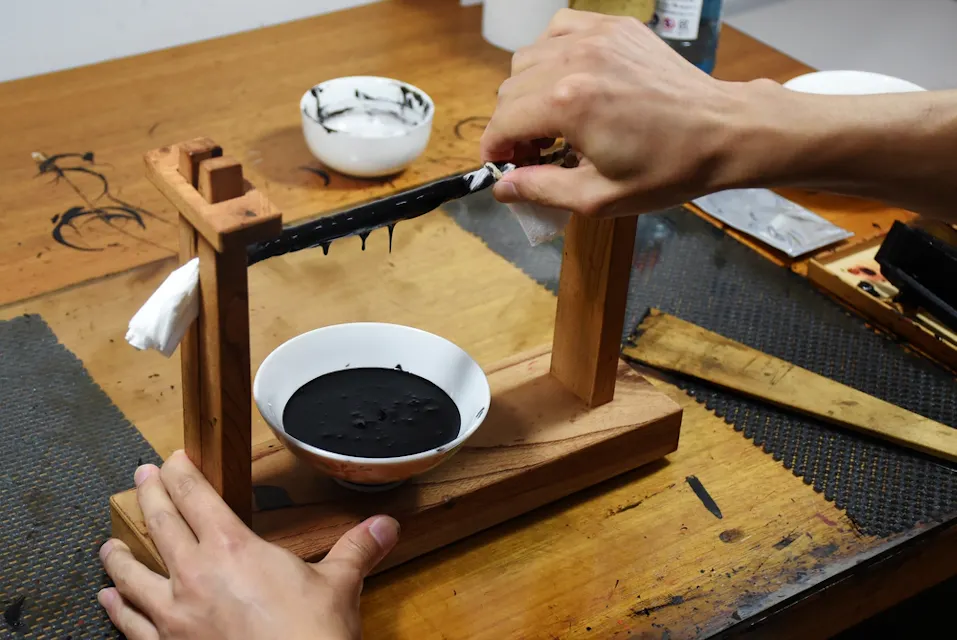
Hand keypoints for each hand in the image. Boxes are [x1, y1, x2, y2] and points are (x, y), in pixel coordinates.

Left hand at [98, 451, 399, 638]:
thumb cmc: (310, 637)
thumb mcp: (339, 586)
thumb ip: (357, 550)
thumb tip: (385, 526)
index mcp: (233, 549)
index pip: (196, 498)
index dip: (181, 473)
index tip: (173, 459)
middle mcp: (195, 575)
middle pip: (160, 524)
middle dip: (150, 496)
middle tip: (141, 477)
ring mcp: (175, 615)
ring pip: (133, 576)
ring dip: (119, 556)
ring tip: (110, 546)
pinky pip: (130, 625)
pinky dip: (116, 610)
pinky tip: (106, 601)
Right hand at [481, 9, 765, 216]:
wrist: (722, 131)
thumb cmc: (668, 168)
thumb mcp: (599, 196)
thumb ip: (541, 189)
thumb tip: (502, 187)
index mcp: (568, 104)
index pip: (502, 121)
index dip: (494, 149)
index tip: (502, 165)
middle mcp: (575, 61)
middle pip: (510, 90)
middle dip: (511, 125)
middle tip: (532, 152)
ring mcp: (596, 37)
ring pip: (527, 58)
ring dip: (527, 91)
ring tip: (551, 119)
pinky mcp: (615, 27)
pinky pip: (559, 30)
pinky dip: (551, 54)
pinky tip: (567, 80)